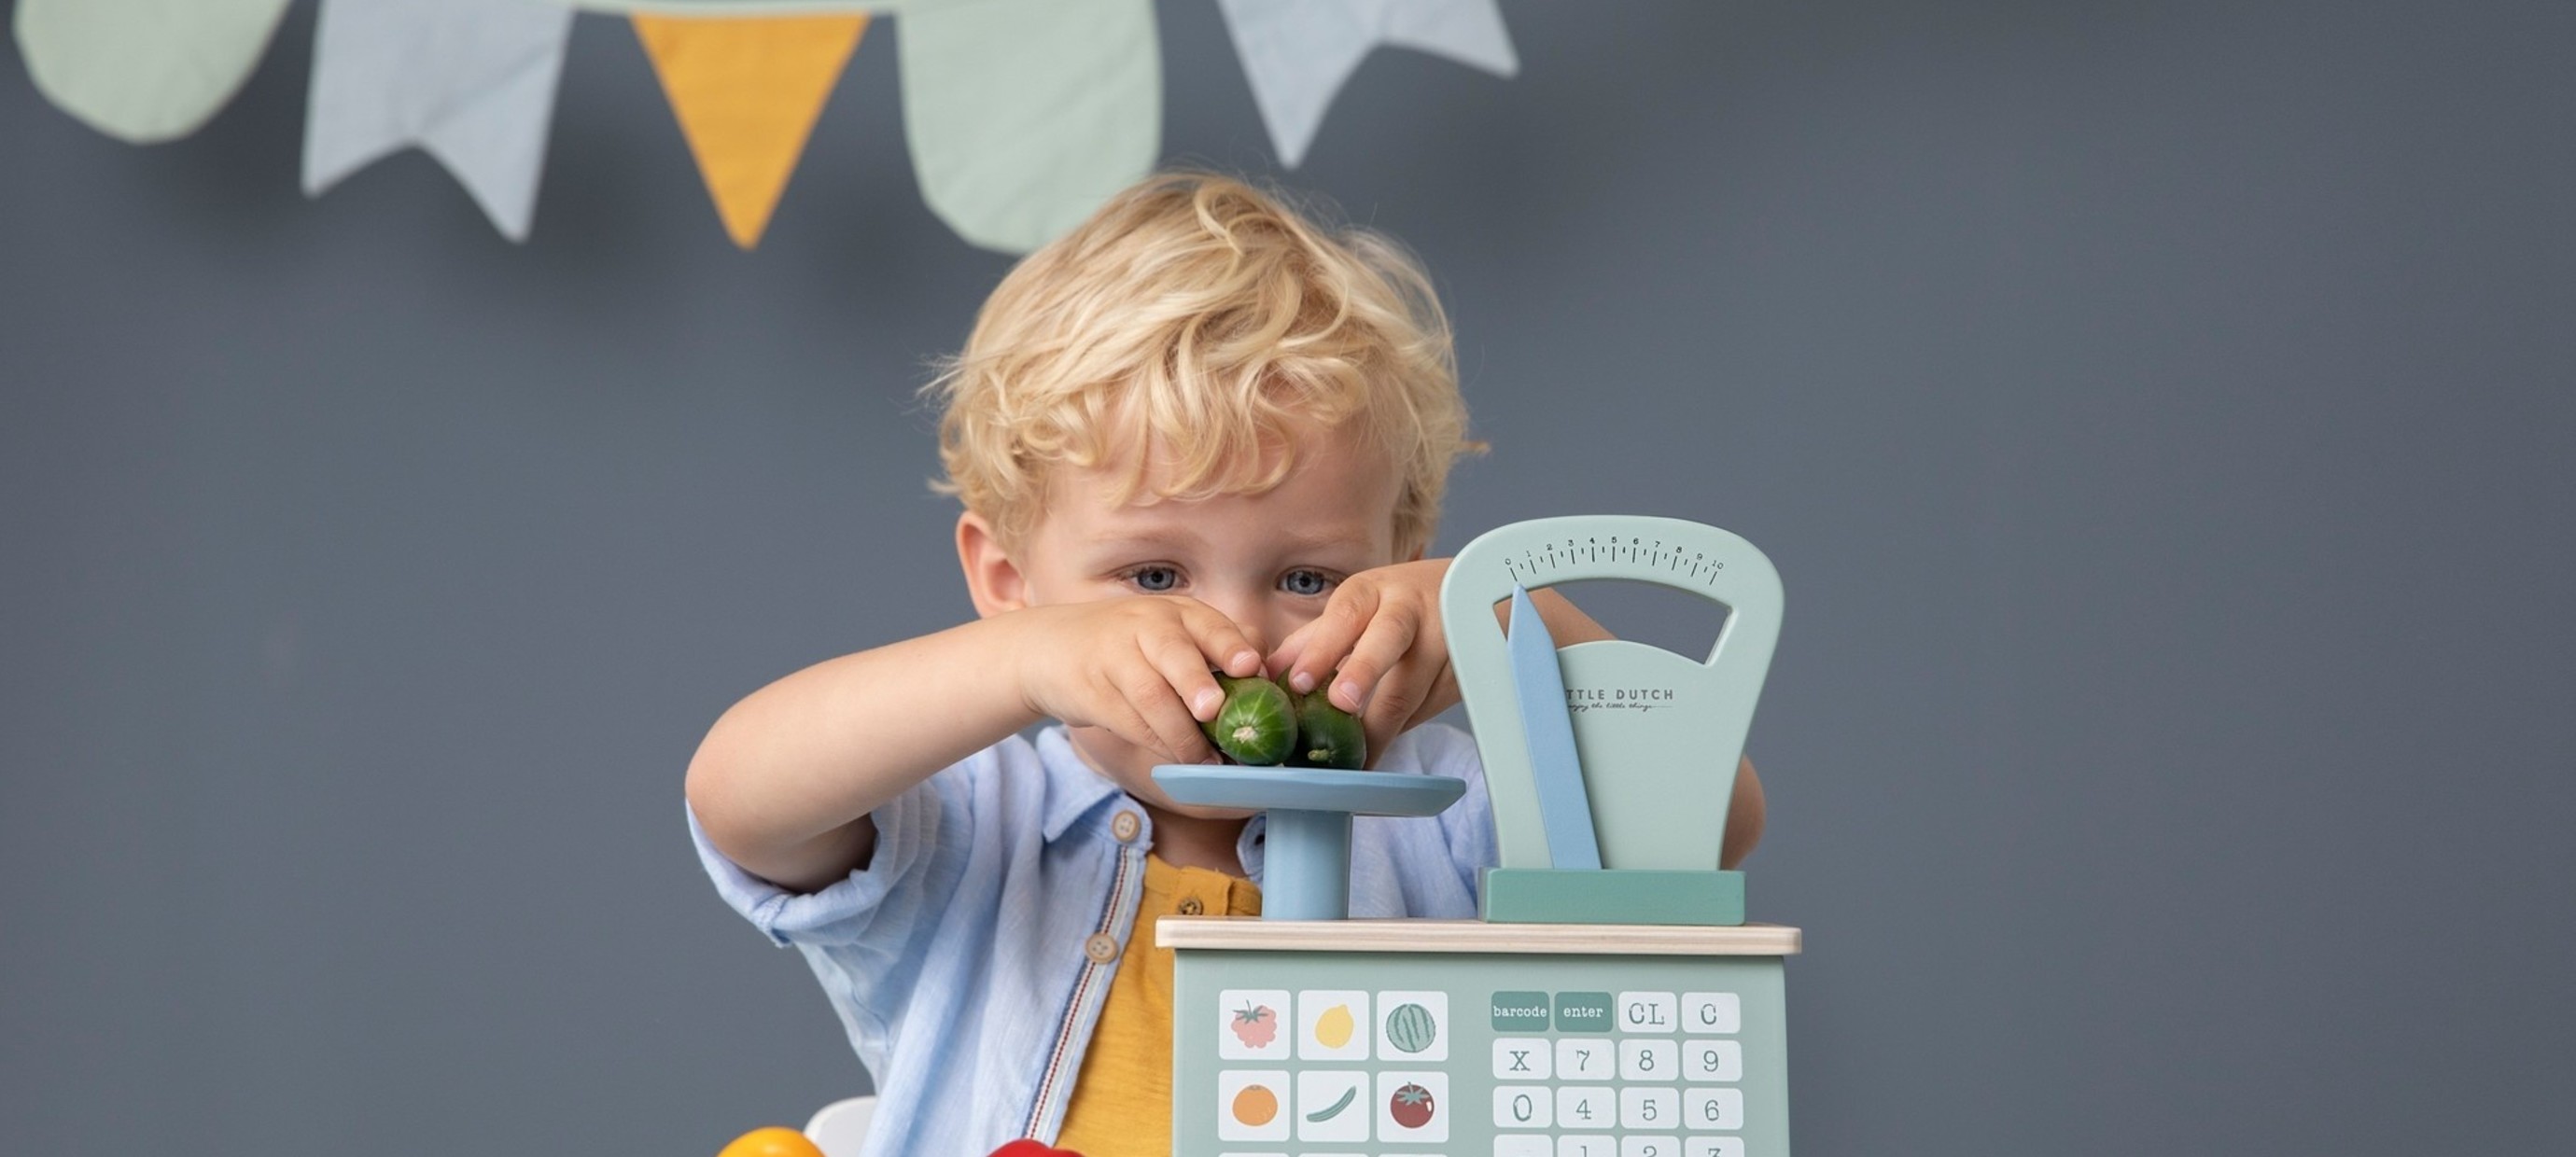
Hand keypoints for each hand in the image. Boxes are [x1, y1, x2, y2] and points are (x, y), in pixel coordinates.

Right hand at [1010, 597, 1267, 765]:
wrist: (1050, 648)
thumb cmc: (1129, 646)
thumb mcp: (1169, 636)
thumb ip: (1212, 652)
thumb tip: (1266, 682)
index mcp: (1177, 613)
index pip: (1209, 624)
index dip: (1231, 645)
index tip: (1251, 667)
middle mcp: (1146, 627)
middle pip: (1173, 653)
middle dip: (1196, 682)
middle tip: (1213, 710)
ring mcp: (1115, 656)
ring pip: (1150, 695)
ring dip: (1180, 732)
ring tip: (1204, 759)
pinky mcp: (1092, 688)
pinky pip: (1128, 720)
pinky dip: (1156, 742)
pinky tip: (1177, 758)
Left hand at [1265, 558, 1457, 767]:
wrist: (1469, 596)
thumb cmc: (1398, 605)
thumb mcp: (1358, 608)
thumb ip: (1315, 640)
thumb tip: (1270, 674)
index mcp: (1372, 593)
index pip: (1346, 616)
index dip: (1323, 649)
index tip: (1300, 682)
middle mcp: (1408, 610)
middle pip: (1388, 638)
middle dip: (1363, 671)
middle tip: (1341, 705)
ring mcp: (1443, 639)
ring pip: (1413, 687)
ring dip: (1381, 727)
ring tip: (1354, 758)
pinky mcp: (1462, 673)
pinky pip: (1427, 710)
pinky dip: (1400, 732)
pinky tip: (1378, 752)